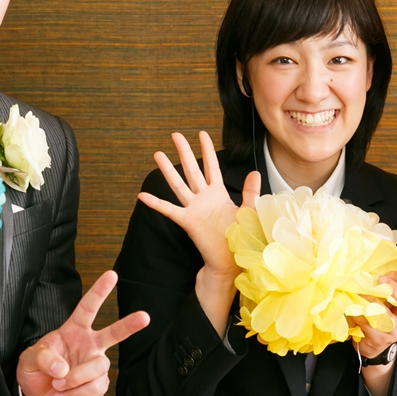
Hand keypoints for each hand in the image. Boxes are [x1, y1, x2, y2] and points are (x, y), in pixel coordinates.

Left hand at [17, 270, 149, 395]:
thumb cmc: (36, 372)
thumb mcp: (29, 360)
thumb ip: (42, 358)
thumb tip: (62, 367)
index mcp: (73, 330)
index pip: (88, 308)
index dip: (99, 291)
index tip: (112, 275)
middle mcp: (89, 345)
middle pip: (114, 333)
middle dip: (129, 324)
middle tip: (144, 316)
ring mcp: (96, 365)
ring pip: (98, 367)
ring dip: (76, 379)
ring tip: (59, 385)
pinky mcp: (99, 385)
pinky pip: (94, 387)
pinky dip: (76, 394)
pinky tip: (65, 394)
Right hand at [139, 131, 260, 283]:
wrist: (230, 261)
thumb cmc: (239, 238)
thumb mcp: (248, 211)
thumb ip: (249, 192)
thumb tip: (254, 172)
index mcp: (218, 194)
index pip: (211, 167)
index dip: (207, 150)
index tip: (202, 133)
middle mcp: (204, 198)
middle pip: (191, 169)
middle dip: (184, 151)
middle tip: (174, 135)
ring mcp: (194, 208)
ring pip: (178, 184)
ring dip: (168, 170)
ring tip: (157, 154)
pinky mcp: (188, 221)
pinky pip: (169, 210)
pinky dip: (155, 203)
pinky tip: (142, 195)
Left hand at [353, 271, 396, 359]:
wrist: (373, 346)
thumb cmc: (380, 317)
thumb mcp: (387, 301)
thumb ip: (391, 282)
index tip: (388, 273)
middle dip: (394, 289)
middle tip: (378, 279)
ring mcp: (395, 331)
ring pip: (386, 315)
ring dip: (371, 301)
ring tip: (359, 292)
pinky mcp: (380, 339)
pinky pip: (369, 325)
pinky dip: (359, 314)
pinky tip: (351, 308)